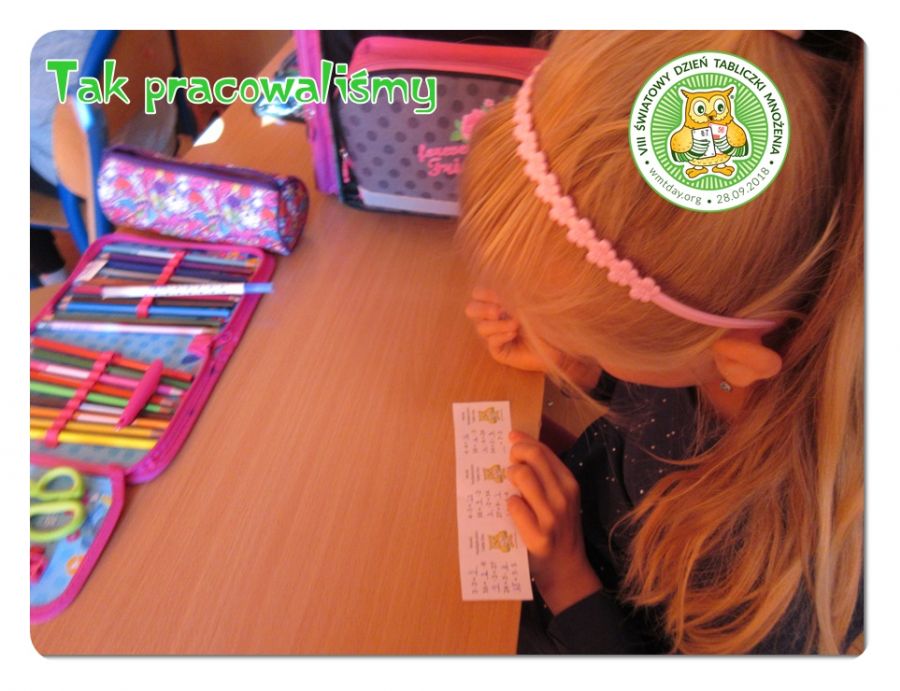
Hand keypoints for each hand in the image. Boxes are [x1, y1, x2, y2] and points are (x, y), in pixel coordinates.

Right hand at [464, 287, 602, 389]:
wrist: (558, 345)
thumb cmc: (546, 321)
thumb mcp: (531, 303)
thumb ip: (514, 294)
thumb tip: (503, 286)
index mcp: (498, 303)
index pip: (477, 293)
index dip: (483, 292)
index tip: (499, 294)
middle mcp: (493, 319)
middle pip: (470, 309)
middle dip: (482, 309)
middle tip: (498, 311)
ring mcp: (493, 335)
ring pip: (480, 327)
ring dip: (498, 324)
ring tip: (516, 324)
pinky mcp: (498, 351)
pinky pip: (491, 342)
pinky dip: (501, 335)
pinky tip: (514, 334)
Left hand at [506, 430, 601, 613]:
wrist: (566, 569)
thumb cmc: (557, 530)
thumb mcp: (559, 499)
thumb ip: (543, 477)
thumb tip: (515, 445)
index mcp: (569, 484)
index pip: (544, 450)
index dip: (524, 441)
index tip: (511, 439)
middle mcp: (563, 497)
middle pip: (533, 457)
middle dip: (515, 452)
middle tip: (508, 462)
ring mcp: (552, 517)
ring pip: (523, 477)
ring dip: (511, 475)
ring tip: (509, 484)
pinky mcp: (538, 536)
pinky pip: (515, 506)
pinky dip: (509, 503)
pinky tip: (511, 508)